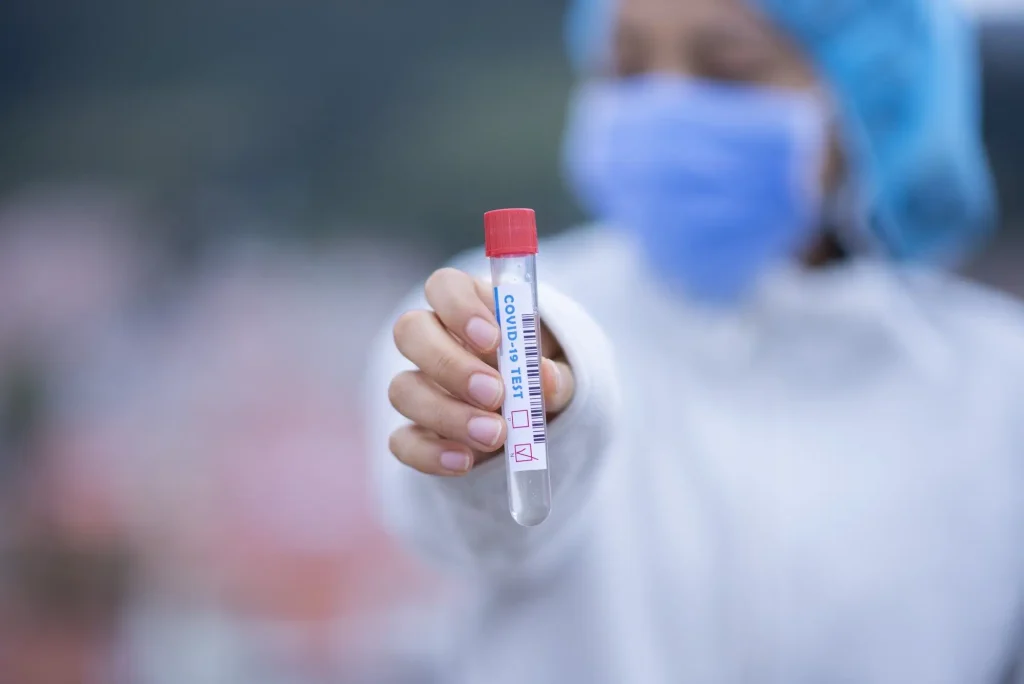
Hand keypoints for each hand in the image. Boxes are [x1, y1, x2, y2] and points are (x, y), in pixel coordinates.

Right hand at [388, 268, 574, 475]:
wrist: (531, 425)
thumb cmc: (539, 379)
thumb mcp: (559, 373)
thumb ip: (556, 374)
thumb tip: (545, 379)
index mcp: (467, 307)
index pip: (444, 286)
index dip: (460, 308)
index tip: (494, 340)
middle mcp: (432, 340)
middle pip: (410, 331)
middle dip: (450, 364)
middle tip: (495, 394)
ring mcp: (417, 386)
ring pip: (402, 389)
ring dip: (448, 414)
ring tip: (495, 435)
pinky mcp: (414, 432)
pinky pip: (402, 441)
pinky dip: (431, 454)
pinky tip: (465, 462)